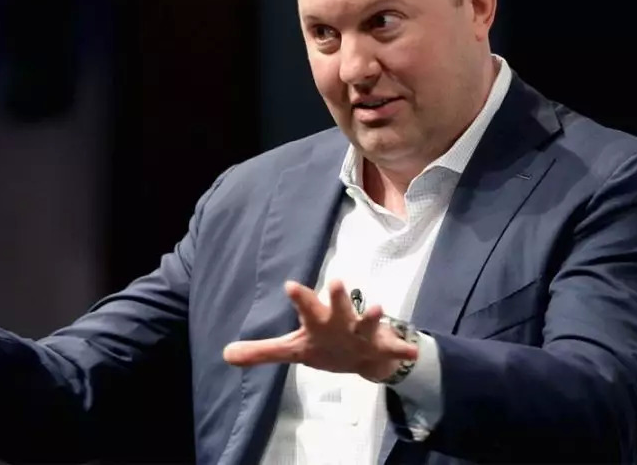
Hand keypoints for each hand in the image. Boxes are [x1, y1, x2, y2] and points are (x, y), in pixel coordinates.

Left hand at [222, 279, 416, 382]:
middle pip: (338, 307)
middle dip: (338, 296)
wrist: (362, 356)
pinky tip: (410, 348)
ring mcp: (363, 331)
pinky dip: (402, 347)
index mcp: (318, 321)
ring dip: (373, 316)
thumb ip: (262, 351)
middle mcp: (341, 321)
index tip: (290, 285)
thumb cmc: (324, 344)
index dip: (299, 297)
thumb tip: (226, 354)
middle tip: (338, 280)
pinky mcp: (382, 345)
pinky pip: (394, 347)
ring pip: (367, 321)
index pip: (306, 306)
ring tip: (377, 308)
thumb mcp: (293, 350)